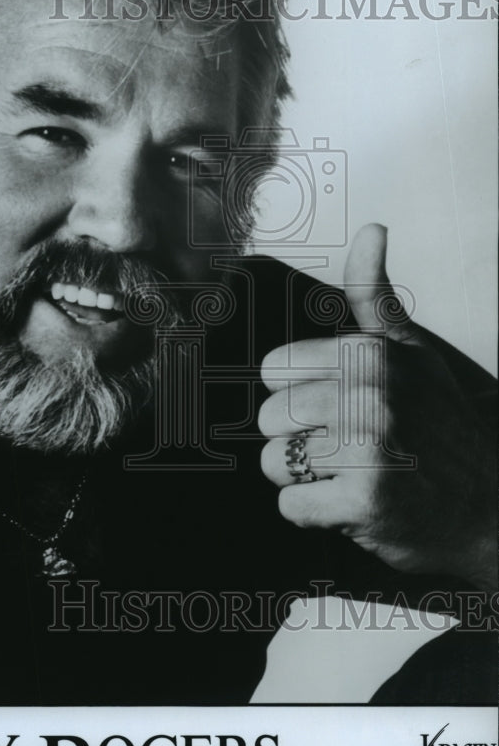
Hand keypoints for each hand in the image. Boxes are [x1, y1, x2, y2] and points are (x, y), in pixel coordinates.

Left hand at [258, 223, 496, 590]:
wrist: (492, 505)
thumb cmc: (441, 424)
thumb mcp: (411, 351)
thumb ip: (374, 296)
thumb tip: (372, 230)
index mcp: (367, 354)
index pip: (272, 370)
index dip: (299, 394)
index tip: (337, 407)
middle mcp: (368, 394)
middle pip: (268, 418)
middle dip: (300, 439)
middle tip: (350, 448)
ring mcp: (369, 448)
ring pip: (274, 462)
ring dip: (307, 478)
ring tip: (354, 474)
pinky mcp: (367, 500)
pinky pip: (292, 507)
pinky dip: (317, 515)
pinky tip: (356, 504)